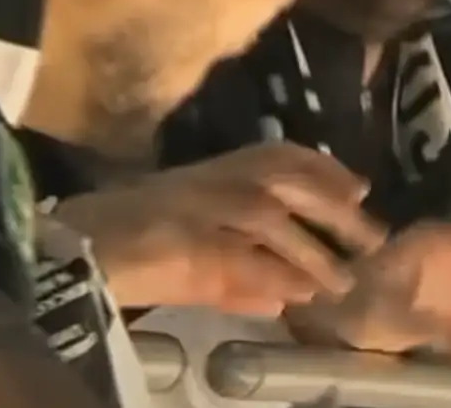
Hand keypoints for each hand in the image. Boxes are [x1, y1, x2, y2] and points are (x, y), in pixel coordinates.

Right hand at [50, 144, 387, 316]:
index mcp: (210, 170)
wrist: (76, 251)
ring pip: (272, 217)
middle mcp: (211, 180)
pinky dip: (277, 276)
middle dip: (333, 204)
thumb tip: (286, 297)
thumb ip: (238, 275)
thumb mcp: (185, 246)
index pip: (278, 154)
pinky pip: (245, 259)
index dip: (323, 167)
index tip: (360, 185)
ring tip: (343, 280)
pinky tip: (300, 295)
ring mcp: (201, 208)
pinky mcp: (191, 244)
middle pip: (285, 178)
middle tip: (373, 235)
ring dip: (313, 250)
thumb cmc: (120, 238)